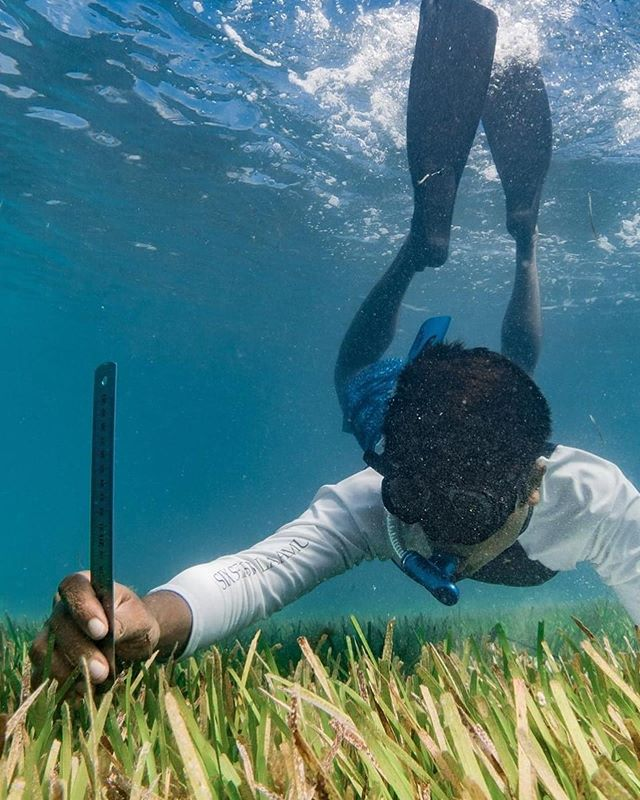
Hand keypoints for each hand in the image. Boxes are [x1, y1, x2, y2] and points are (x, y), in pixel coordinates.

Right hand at [30, 572, 160, 689]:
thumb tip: (110, 631)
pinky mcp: (47, 659)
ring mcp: (50, 633)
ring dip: (65, 672)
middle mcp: (62, 607)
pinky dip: (57, 687)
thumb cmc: (136, 622)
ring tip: (92, 687)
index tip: (101, 631)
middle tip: (102, 671)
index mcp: (86, 586)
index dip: (83, 608)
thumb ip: (125, 621)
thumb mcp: (140, 619)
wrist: (132, 640)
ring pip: (43, 650)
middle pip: (58, 624)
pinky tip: (79, 696)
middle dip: (80, 651)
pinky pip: (41, 674)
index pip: (73, 587)